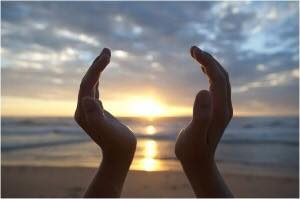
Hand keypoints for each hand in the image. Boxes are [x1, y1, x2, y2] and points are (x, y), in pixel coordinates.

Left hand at [74, 48, 135, 196]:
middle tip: (106, 50)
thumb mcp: (107, 131)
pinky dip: (98, 80)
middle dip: (96, 65)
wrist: (119, 155)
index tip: (107, 56)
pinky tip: (100, 76)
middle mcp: (83, 109)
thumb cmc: (117, 144)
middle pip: (87, 82)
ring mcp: (89, 110)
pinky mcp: (97, 111)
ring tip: (106, 55)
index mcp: (83, 111)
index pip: (87, 85)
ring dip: (97, 70)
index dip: (96, 69)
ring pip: (91, 85)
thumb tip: (87, 99)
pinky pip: (95, 91)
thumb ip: (96, 116)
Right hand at [175, 46, 232, 196]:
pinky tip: (203, 69)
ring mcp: (222, 108)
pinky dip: (211, 73)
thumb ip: (200, 115)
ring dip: (211, 64)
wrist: (199, 163)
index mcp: (220, 110)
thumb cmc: (192, 151)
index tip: (194, 50)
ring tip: (196, 54)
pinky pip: (217, 85)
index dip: (208, 62)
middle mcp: (224, 107)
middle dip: (209, 59)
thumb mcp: (193, 135)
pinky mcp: (217, 109)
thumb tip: (203, 90)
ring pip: (221, 79)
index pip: (218, 79)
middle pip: (222, 76)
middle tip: (193, 48)